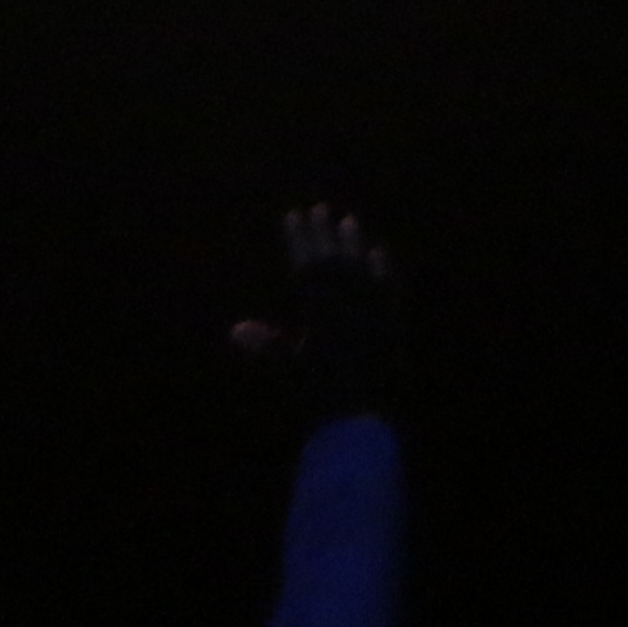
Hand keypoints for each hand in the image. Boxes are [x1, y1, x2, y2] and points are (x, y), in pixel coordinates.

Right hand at [231, 203, 401, 422]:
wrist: (362, 418)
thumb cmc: (318, 397)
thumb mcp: (288, 370)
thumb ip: (266, 347)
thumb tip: (235, 329)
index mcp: (321, 311)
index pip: (307, 266)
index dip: (299, 239)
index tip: (293, 215)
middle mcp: (350, 304)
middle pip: (337, 259)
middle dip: (325, 233)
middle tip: (320, 209)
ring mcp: (374, 311)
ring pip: (364, 268)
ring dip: (354, 243)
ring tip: (349, 220)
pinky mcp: (391, 322)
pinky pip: (387, 287)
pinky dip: (382, 268)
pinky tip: (380, 254)